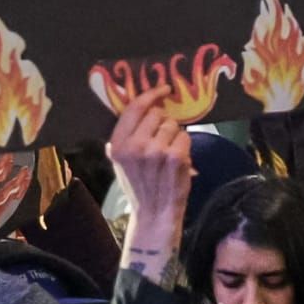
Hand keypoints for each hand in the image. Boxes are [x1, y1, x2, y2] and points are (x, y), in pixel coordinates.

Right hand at [108, 86, 192, 284]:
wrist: (154, 213)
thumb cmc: (139, 185)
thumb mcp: (120, 161)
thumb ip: (126, 136)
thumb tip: (140, 106)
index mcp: (118, 144)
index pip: (134, 108)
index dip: (151, 95)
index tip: (163, 89)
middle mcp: (135, 145)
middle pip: (157, 114)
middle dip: (163, 123)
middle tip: (162, 139)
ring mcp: (156, 150)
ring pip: (173, 125)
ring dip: (174, 136)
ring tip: (168, 154)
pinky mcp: (175, 157)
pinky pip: (185, 137)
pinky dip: (184, 146)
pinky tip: (177, 160)